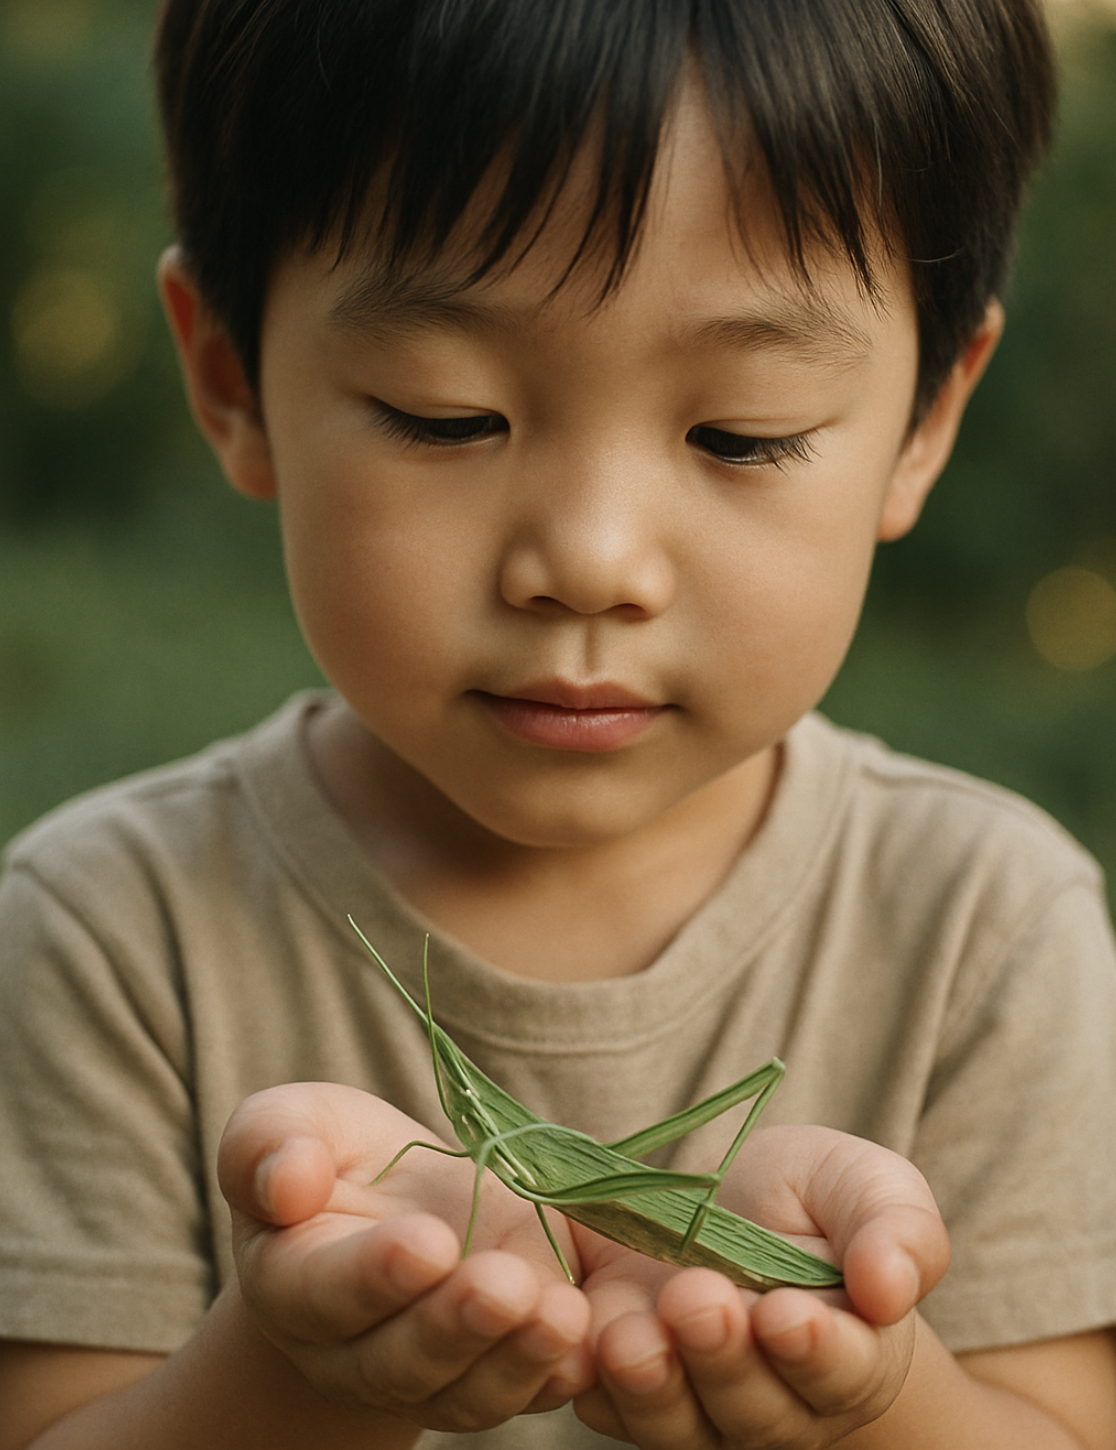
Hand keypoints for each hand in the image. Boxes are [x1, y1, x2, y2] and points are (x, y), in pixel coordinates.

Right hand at [217, 1083, 592, 1434]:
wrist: (388, 1202)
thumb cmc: (329, 1155)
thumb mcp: (288, 1125)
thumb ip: (267, 1145)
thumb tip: (287, 1180)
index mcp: (291, 1284)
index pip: (325, 1291)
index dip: (376, 1273)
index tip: (429, 1241)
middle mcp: (352, 1350)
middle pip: (399, 1359)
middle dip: (456, 1325)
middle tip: (506, 1285)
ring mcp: (426, 1373)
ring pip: (464, 1391)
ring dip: (515, 1358)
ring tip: (562, 1314)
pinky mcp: (491, 1369)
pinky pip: (519, 1394)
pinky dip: (553, 1377)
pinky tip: (586, 1345)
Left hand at [571, 1125, 949, 1447]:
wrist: (721, 1202)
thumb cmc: (810, 1200)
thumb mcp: (864, 1184)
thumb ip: (896, 1229)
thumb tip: (891, 1287)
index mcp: (853, 1356)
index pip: (843, 1370)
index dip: (815, 1350)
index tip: (785, 1314)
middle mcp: (780, 1404)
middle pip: (754, 1410)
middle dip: (722, 1359)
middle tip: (695, 1299)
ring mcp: (698, 1407)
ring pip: (677, 1424)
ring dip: (651, 1385)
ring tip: (629, 1335)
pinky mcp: (627, 1392)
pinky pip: (607, 1406)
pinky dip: (588, 1381)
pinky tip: (574, 1345)